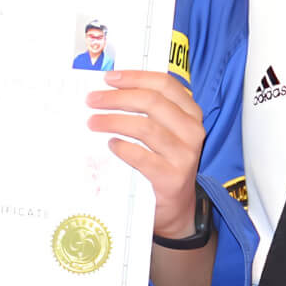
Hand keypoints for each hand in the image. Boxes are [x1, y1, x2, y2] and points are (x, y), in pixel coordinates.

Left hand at [86, 71, 202, 237]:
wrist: (176, 208)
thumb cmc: (163, 162)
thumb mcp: (164, 132)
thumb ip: (147, 111)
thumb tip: (107, 90)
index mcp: (191, 112)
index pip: (164, 84)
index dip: (135, 77)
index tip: (109, 77)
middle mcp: (192, 130)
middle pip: (152, 102)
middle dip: (117, 98)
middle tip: (92, 100)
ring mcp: (185, 155)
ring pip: (145, 127)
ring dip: (114, 121)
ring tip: (93, 122)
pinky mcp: (172, 178)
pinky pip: (141, 156)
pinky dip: (122, 148)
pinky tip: (110, 145)